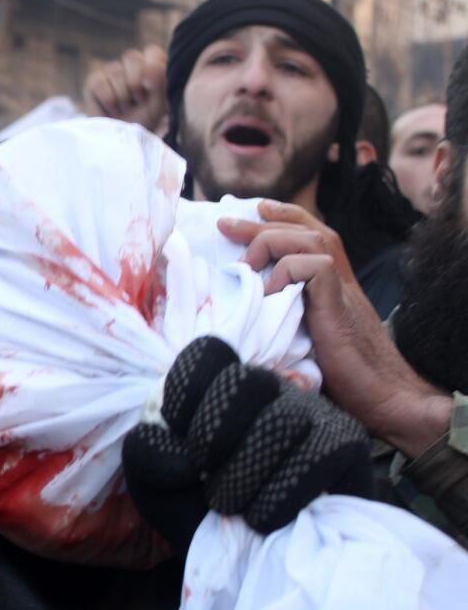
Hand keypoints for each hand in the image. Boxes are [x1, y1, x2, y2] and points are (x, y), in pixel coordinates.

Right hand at [83, 45, 167, 132]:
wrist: (122, 140)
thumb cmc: (145, 119)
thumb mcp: (160, 102)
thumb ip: (160, 80)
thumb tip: (152, 65)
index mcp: (152, 64)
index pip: (151, 52)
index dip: (151, 69)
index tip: (150, 90)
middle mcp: (132, 63)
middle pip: (132, 57)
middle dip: (135, 84)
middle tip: (137, 103)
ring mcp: (111, 70)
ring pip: (115, 72)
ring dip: (122, 97)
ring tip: (124, 109)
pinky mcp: (94, 80)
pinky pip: (101, 84)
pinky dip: (109, 102)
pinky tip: (111, 110)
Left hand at [123, 336, 372, 550]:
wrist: (253, 565)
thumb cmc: (202, 515)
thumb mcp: (155, 484)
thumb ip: (146, 453)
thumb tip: (183, 457)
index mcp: (219, 387)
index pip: (205, 354)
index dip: (184, 396)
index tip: (181, 440)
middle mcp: (269, 390)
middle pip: (242, 382)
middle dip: (212, 437)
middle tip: (206, 477)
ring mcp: (312, 412)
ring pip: (278, 423)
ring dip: (242, 479)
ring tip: (234, 507)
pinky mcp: (346, 444)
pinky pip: (314, 457)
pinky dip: (277, 498)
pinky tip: (264, 519)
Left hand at [219, 200, 452, 457]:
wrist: (384, 400)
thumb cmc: (340, 380)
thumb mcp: (300, 340)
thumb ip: (279, 319)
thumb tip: (233, 312)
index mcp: (331, 286)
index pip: (310, 234)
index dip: (283, 217)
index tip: (253, 209)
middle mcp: (339, 282)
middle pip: (307, 230)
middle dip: (262, 222)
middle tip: (225, 224)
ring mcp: (342, 292)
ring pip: (313, 240)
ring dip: (271, 242)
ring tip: (246, 265)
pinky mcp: (340, 308)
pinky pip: (317, 267)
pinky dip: (289, 271)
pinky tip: (271, 293)